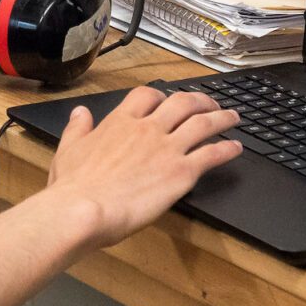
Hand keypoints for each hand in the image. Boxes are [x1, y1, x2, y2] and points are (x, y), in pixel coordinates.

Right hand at [45, 87, 240, 246]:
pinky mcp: (181, 172)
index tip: (168, 100)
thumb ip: (78, 128)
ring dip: (221, 118)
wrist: (84, 209)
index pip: (147, 96)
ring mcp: (167, 148)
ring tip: (233, 118)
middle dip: (200, 100)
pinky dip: (227, 148)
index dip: (162, 96)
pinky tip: (235, 148)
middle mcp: (147, 129)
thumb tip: (80, 113)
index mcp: (120, 121)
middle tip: (210, 103)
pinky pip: (212, 154)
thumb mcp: (69, 149)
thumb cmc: (74, 186)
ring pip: (203, 123)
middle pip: (182, 103)